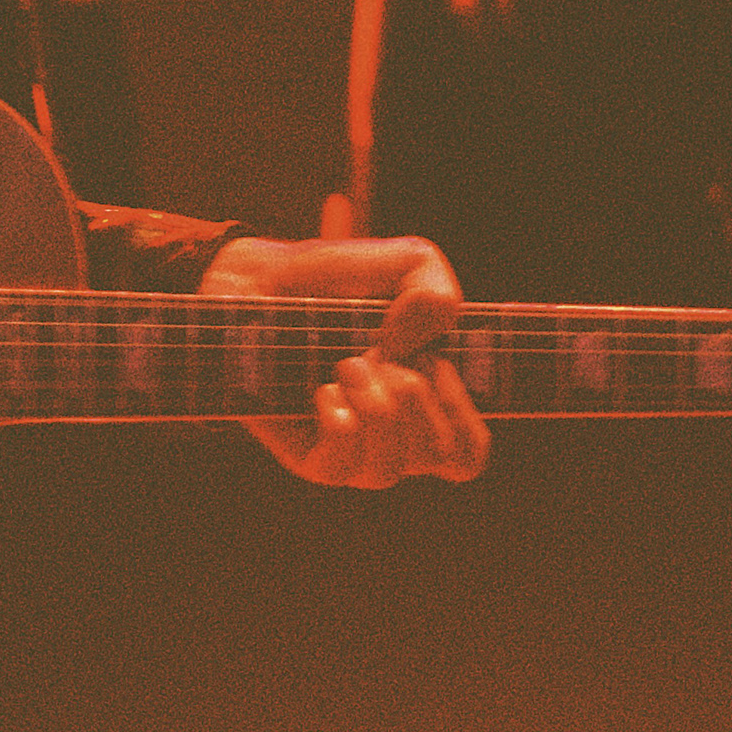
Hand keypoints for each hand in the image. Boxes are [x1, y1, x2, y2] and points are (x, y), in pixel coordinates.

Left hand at [200, 231, 491, 487]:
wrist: (262, 282)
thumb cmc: (340, 279)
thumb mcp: (410, 261)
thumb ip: (438, 296)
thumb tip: (412, 348)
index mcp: (429, 404)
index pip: (469, 455)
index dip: (464, 413)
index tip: (434, 361)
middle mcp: (396, 438)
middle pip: (440, 458)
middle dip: (417, 394)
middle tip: (380, 351)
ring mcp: (353, 453)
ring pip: (391, 469)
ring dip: (376, 406)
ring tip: (347, 363)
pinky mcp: (310, 459)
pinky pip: (343, 465)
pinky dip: (340, 420)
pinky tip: (323, 389)